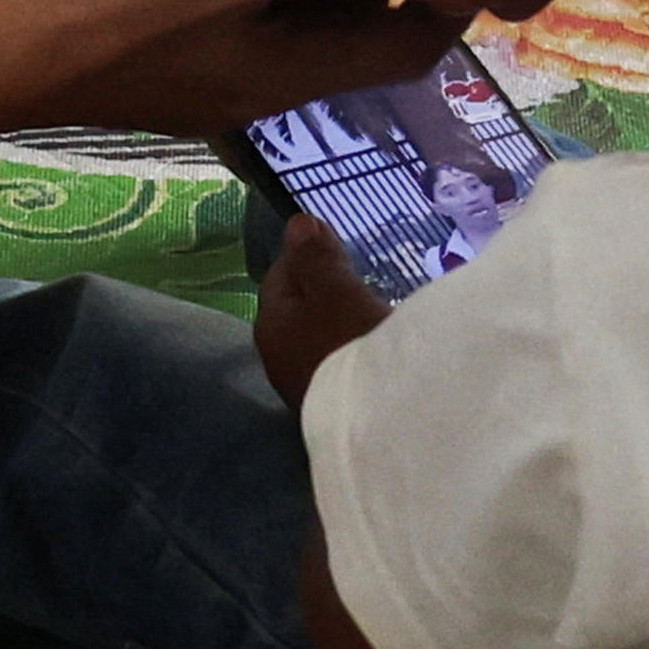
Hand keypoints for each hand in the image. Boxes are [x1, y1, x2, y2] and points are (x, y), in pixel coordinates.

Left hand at [254, 215, 390, 407]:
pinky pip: (338, 362)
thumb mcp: (337, 292)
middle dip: (327, 288)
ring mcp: (303, 385)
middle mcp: (278, 356)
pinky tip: (378, 348)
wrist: (378, 425)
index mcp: (271, 322)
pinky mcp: (330, 405)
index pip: (281, 273)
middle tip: (362, 276)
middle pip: (300, 307)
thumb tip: (297, 223)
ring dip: (342, 320)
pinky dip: (354, 348)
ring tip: (375, 310)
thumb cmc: (351, 347)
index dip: (308, 254)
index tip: (341, 245)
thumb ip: (316, 257)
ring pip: (320, 336)